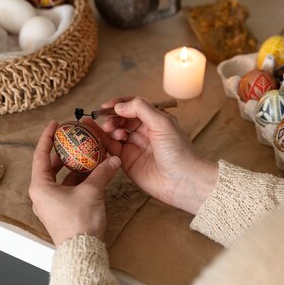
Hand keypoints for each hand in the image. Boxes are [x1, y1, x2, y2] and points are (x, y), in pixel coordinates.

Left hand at [29, 120, 120, 246]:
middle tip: (74, 137)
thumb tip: (112, 159)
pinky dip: (79, 179)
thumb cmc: (79, 222)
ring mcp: (51, 204)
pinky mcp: (62, 211)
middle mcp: (42, 194)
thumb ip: (102, 172)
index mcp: (40, 186)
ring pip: (61, 178)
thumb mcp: (92, 191)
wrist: (82, 252)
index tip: (55, 124)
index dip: (48, 137)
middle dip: (64, 151)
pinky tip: (93, 172)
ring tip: (87, 152)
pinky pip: (68, 188)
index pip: (41, 155)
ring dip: (74, 165)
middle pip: (51, 165)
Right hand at [98, 97, 217, 213]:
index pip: (133, 106)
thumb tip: (119, 105)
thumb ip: (141, 109)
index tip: (107, 106)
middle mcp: (143, 131)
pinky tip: (101, 137)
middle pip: (121, 119)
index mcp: (154, 119)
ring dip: (109, 129)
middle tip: (108, 121)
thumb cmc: (178, 150)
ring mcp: (134, 146)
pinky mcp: (127, 161)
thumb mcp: (162, 122)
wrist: (182, 180)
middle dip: (112, 117)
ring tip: (110, 130)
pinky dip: (104, 141)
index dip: (119, 104)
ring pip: (115, 132)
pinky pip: (112, 148)